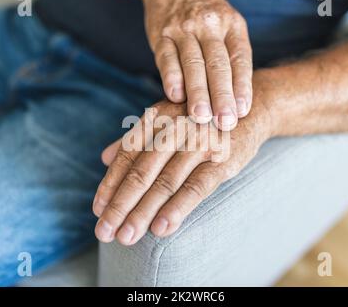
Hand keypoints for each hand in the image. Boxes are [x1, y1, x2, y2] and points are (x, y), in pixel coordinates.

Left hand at [92, 91, 272, 245]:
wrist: (249, 109)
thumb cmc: (201, 120)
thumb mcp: (167, 122)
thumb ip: (136, 139)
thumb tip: (104, 157)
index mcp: (158, 119)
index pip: (127, 155)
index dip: (110, 184)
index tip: (98, 210)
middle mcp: (175, 128)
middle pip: (141, 173)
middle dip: (121, 205)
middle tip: (105, 232)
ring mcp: (200, 143)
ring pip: (165, 183)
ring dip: (143, 212)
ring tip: (126, 237)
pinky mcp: (223, 159)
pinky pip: (196, 187)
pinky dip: (178, 208)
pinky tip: (161, 228)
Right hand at [142, 0, 252, 130]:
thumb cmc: (206, 19)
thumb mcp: (226, 29)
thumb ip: (231, 60)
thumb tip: (237, 104)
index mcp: (232, 26)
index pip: (240, 59)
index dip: (242, 87)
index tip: (243, 111)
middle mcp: (210, 26)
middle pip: (218, 64)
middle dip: (222, 96)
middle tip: (225, 122)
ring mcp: (184, 29)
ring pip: (193, 63)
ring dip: (198, 92)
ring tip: (201, 117)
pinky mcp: (161, 34)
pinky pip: (167, 57)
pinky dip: (171, 77)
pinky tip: (175, 96)